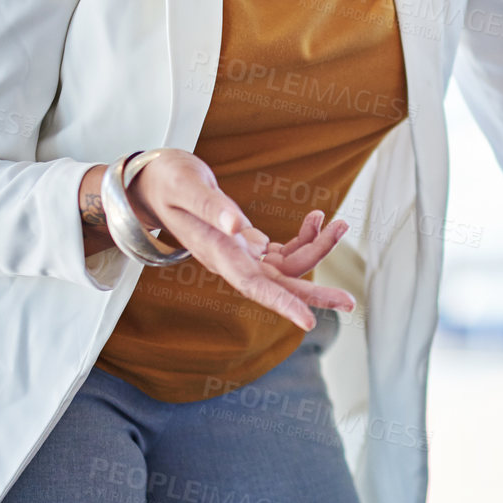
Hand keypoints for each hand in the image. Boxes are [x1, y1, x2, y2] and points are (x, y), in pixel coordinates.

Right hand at [128, 151, 354, 331]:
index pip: (252, 285)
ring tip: (340, 224)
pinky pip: (283, 251)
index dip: (281, 303)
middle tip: (350, 302)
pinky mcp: (247, 245)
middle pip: (278, 285)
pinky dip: (304, 236)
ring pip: (287, 265)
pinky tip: (315, 218)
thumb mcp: (186, 186)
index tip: (307, 322)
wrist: (152, 183)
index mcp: (215, 252)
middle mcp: (230, 260)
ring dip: (317, 248)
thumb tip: (240, 228)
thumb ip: (212, 207)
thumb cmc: (167, 181)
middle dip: (315, 293)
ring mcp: (240, 255)